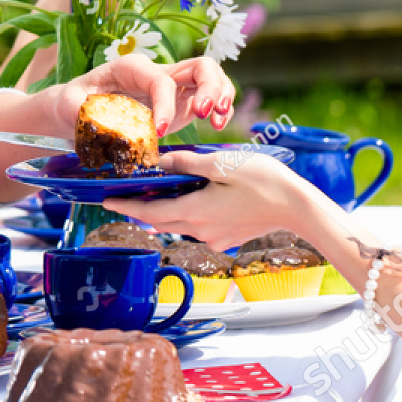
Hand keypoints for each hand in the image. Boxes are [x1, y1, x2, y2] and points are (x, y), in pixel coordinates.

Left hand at [52, 55, 236, 136]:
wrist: (79, 107)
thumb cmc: (74, 101)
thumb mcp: (67, 103)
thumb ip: (77, 110)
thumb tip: (96, 124)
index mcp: (133, 68)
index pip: (161, 80)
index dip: (165, 103)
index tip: (159, 131)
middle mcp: (158, 73)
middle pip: (200, 66)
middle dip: (210, 88)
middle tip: (204, 115)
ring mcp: (174, 87)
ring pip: (212, 78)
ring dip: (222, 96)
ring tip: (218, 121)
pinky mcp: (180, 104)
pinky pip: (210, 99)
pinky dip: (220, 109)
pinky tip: (218, 125)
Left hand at [102, 147, 305, 247]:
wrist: (297, 207)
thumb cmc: (263, 180)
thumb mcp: (221, 164)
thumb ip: (187, 164)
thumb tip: (161, 163)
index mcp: (194, 210)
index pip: (147, 211)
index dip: (125, 206)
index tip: (105, 201)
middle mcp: (199, 229)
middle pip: (160, 221)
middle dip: (140, 210)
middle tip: (123, 197)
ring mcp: (214, 237)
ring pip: (179, 225)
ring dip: (165, 211)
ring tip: (156, 194)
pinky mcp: (227, 238)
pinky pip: (199, 228)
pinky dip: (188, 215)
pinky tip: (193, 200)